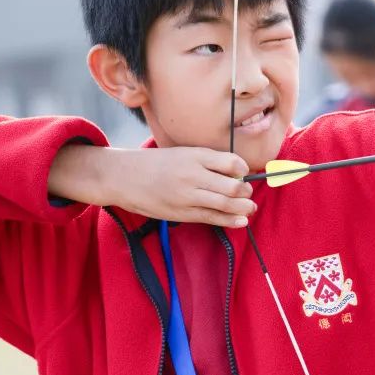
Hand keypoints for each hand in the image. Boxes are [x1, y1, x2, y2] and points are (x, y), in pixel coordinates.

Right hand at [49, 145, 255, 227]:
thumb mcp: (182, 153)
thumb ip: (207, 160)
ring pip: (225, 204)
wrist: (124, 177)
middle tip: (248, 192)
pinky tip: (242, 220)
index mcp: (195, 156)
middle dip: (246, 191)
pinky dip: (230, 220)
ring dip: (243, 207)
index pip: (231, 162)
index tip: (244, 172)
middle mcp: (193, 175)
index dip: (244, 169)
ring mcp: (188, 196)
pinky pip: (212, 218)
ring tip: (250, 207)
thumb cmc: (156, 164)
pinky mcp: (182, 213)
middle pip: (233, 186)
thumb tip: (236, 171)